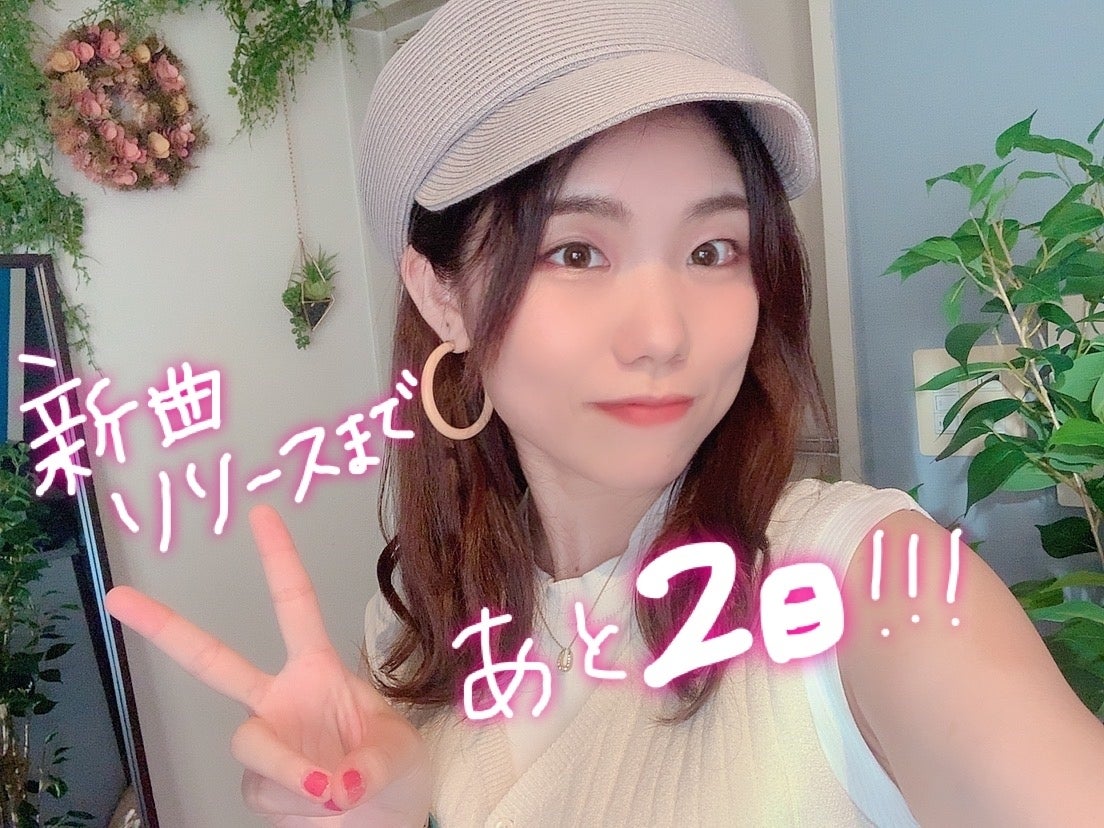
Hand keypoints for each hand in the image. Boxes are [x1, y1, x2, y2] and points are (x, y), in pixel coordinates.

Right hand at [105, 505, 430, 826]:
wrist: (385, 819)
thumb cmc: (395, 770)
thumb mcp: (399, 754)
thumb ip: (370, 763)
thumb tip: (332, 784)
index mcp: (316, 669)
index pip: (294, 606)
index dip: (279, 560)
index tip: (261, 513)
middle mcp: (280, 699)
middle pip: (214, 663)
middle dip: (167, 629)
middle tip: (118, 598)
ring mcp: (265, 742)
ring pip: (252, 747)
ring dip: (292, 771)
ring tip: (336, 792)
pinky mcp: (257, 786)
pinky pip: (265, 793)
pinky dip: (298, 805)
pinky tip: (325, 809)